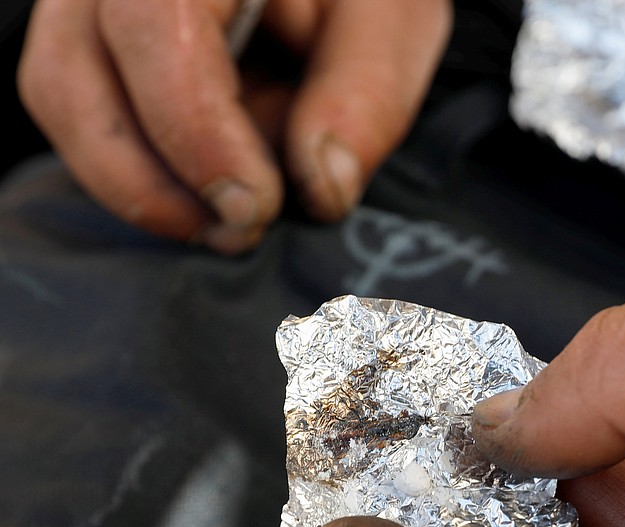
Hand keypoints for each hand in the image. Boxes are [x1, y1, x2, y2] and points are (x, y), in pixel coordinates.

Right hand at [17, 0, 451, 252]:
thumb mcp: (391, 23)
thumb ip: (366, 94)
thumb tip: (323, 187)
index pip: (150, 24)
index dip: (193, 130)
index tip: (254, 206)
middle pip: (70, 74)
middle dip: (149, 182)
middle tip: (238, 232)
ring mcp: (88, 1)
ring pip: (60, 99)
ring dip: (136, 186)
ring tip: (226, 224)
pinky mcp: (90, 41)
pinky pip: (77, 112)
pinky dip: (137, 171)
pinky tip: (206, 198)